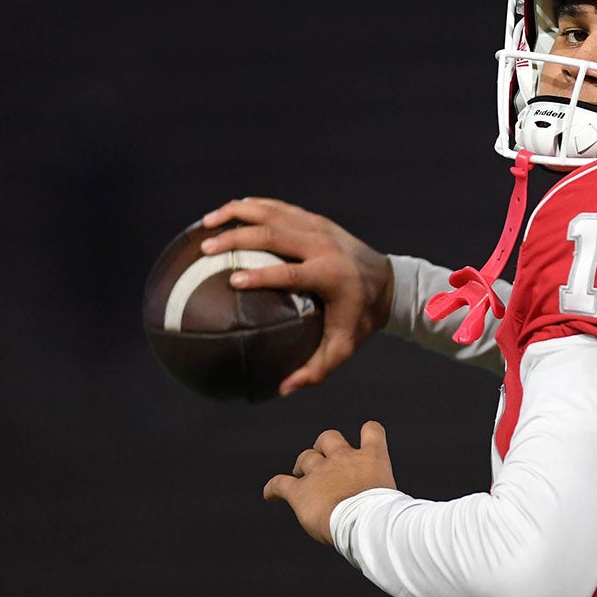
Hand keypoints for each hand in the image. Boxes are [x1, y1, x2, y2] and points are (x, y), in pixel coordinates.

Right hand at [200, 197, 392, 394]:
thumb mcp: (345, 347)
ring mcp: (319, 228)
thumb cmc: (362, 318)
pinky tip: (228, 212)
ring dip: (238, 214)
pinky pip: (280, 208)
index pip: (290, 272)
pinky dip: (253, 206)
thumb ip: (316, 370)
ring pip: (273, 213)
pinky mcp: (316, 220)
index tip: (232, 280)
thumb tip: (283, 389)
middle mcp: (323, 246)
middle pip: (274, 234)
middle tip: (206, 249)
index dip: (261, 275)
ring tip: (206, 224)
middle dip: (238, 238)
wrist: (389, 282)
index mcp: (330, 275)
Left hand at [263, 421, 396, 544]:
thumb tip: (376, 506)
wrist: (366, 523)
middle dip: (323, 447)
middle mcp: (344, 458)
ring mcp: (321, 472)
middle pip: (328, 437)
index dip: (368, 432)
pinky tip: (270, 495)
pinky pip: (280, 484)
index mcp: (372, 457)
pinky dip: (273, 488)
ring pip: (305, 457)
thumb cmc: (383, 516)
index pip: (372, 430)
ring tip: (301, 477)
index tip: (364, 440)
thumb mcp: (388, 496)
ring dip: (302, 466)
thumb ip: (377, 491)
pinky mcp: (301, 491)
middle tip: (322, 463)